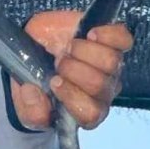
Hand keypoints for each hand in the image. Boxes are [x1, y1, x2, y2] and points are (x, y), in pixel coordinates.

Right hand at [9, 10, 133, 129]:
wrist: (36, 45)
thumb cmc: (34, 77)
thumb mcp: (25, 100)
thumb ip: (30, 109)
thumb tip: (34, 94)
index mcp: (84, 111)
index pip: (90, 114)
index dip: (72, 97)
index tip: (54, 81)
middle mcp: (102, 93)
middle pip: (100, 85)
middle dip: (74, 69)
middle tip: (59, 61)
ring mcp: (111, 68)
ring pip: (111, 62)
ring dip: (85, 51)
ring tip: (69, 47)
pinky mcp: (114, 43)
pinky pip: (124, 40)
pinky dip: (107, 35)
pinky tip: (90, 34)